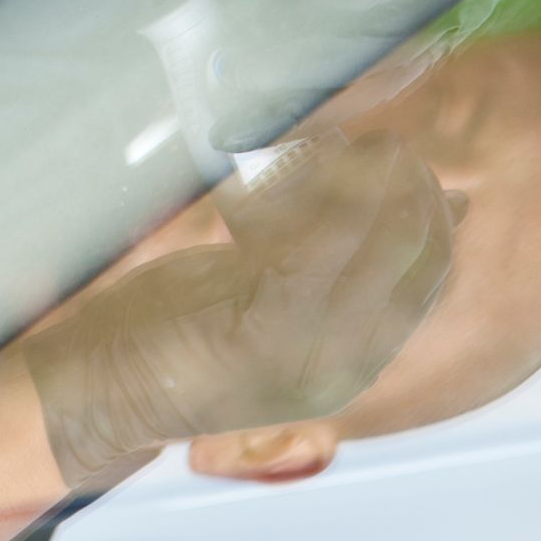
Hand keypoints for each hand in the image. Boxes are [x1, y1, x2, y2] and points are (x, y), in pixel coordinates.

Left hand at [21, 133, 457, 487]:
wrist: (105, 391)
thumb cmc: (186, 333)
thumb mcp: (274, 305)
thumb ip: (336, 265)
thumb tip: (435, 206)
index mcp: (352, 364)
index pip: (428, 279)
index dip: (435, 218)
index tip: (419, 170)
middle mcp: (338, 368)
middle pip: (408, 265)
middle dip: (410, 196)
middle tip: (393, 148)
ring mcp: (298, 357)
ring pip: (363, 256)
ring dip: (369, 191)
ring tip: (360, 149)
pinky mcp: (251, 337)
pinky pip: (304, 258)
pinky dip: (314, 208)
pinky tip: (308, 176)